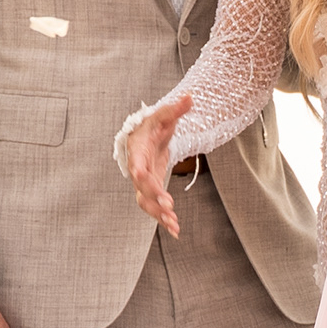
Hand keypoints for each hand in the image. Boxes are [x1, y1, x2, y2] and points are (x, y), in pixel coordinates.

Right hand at [121, 95, 190, 235]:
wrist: (145, 134)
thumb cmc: (153, 125)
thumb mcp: (164, 115)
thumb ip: (175, 109)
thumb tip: (190, 97)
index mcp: (137, 152)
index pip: (138, 168)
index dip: (145, 180)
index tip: (157, 190)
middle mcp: (137, 170)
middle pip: (141, 190)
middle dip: (154, 201)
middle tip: (170, 210)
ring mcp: (142, 182)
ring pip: (145, 203)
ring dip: (158, 216)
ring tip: (174, 226)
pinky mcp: (150, 190)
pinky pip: (153, 206)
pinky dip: (163, 219)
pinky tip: (175, 230)